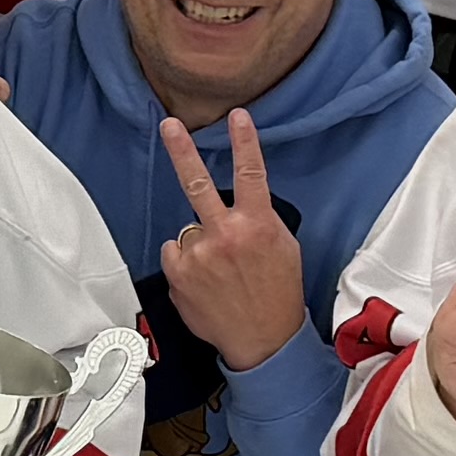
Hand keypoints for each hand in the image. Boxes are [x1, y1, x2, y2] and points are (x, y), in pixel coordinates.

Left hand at [157, 106, 306, 371]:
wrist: (263, 340)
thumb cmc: (277, 292)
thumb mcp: (285, 247)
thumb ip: (261, 220)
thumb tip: (241, 202)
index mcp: (257, 225)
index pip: (251, 173)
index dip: (245, 141)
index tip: (238, 116)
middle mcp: (225, 235)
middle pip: (197, 183)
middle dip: (181, 149)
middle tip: (169, 125)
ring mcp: (198, 255)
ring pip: (190, 229)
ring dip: (200, 243)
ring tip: (220, 271)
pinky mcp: (179, 275)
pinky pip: (175, 252)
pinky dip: (185, 261)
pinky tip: (204, 279)